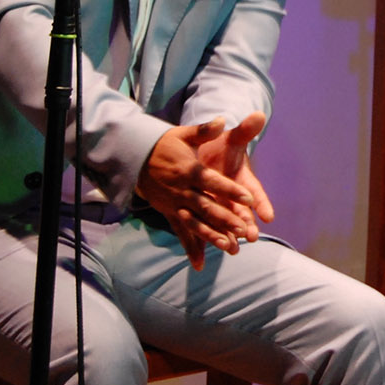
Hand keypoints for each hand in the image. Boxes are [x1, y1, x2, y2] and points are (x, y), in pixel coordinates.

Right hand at [135, 116, 267, 270]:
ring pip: (196, 224)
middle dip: (227, 220)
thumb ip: (204, 130)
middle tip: (245, 230)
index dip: (231, 190)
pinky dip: (191, 249)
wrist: (136, 158)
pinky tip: (200, 265)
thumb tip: (222, 119)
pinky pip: (182, 233)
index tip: (248, 199)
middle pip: (208, 207)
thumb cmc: (166, 145)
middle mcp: (183, 191)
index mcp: (190, 171)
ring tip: (229, 248)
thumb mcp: (183, 134)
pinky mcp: (171, 214)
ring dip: (213, 237)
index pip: (214, 182)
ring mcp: (176, 205)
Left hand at [196, 112, 274, 242]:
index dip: (262, 204)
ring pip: (224, 224)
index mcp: (242, 180)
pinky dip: (203, 242)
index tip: (269, 216)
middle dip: (246, 224)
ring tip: (232, 249)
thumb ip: (244, 130)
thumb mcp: (231, 138)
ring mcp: (218, 206)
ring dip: (228, 236)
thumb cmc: (220, 147)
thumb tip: (259, 115)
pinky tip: (202, 258)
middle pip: (241, 212)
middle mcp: (232, 197)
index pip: (255, 193)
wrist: (202, 156)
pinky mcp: (203, 212)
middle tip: (252, 237)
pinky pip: (203, 228)